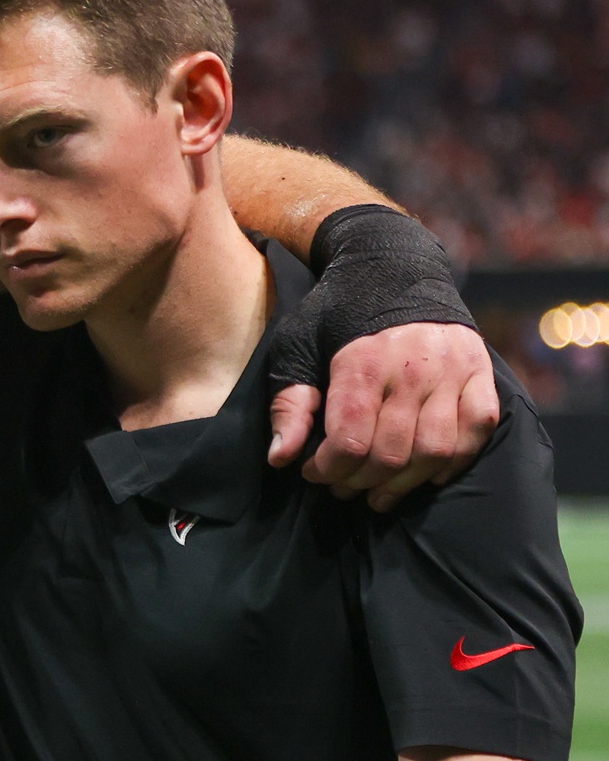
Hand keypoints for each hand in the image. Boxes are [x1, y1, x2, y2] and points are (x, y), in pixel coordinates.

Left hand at [268, 323, 497, 510]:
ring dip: (405, 484)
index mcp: (362, 362)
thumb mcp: (298, 347)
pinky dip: (455, 462)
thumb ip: (290, 404)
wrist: (393, 267)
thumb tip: (280, 458)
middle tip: (342, 487)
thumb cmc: (336, 313)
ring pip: (436, 451)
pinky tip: (427, 475)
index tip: (311, 472)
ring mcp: (453, 371)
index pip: (350, 440)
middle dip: (360, 481)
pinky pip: (478, 431)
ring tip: (379, 493)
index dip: (328, 469)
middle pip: (391, 453)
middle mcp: (412, 368)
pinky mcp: (481, 372)